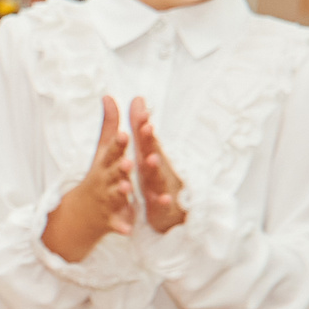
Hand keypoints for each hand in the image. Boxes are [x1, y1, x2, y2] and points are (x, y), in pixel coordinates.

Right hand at [41, 96, 135, 262]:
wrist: (80, 214)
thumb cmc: (97, 177)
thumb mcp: (102, 152)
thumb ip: (109, 126)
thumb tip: (109, 96)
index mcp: (105, 164)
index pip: (112, 151)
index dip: (119, 143)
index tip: (125, 134)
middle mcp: (105, 181)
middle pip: (112, 173)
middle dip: (119, 168)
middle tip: (127, 162)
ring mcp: (106, 201)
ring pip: (114, 196)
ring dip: (119, 193)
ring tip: (126, 188)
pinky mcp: (111, 220)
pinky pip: (116, 224)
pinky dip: (121, 227)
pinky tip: (128, 229)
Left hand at [128, 97, 186, 233]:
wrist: (171, 210)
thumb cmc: (156, 175)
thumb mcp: (148, 151)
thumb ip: (141, 128)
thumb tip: (137, 98)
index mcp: (149, 157)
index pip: (146, 140)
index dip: (142, 127)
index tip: (141, 114)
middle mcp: (156, 171)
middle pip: (152, 155)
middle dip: (149, 141)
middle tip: (146, 127)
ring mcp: (161, 189)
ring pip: (157, 179)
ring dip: (155, 170)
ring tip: (152, 159)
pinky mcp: (162, 209)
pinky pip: (162, 207)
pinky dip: (164, 204)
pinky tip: (166, 200)